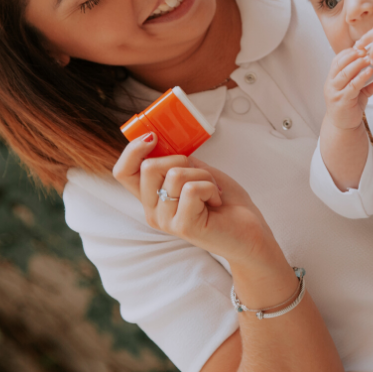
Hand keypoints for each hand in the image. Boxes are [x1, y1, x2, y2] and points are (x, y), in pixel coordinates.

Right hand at [112, 134, 274, 264]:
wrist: (249, 233)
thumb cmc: (226, 203)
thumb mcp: (197, 173)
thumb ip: (177, 163)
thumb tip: (161, 140)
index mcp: (153, 198)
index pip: (123, 172)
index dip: (132, 150)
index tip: (152, 138)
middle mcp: (153, 211)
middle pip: (149, 167)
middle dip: (181, 160)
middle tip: (201, 176)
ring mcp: (166, 220)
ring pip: (175, 175)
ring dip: (203, 176)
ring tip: (212, 193)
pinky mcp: (182, 226)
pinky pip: (192, 188)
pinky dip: (211, 188)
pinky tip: (216, 202)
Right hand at [323, 47, 372, 130]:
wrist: (343, 126)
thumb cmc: (349, 106)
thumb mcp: (359, 92)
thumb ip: (367, 84)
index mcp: (332, 78)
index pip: (337, 60)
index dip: (348, 52)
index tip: (360, 47)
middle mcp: (331, 84)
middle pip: (339, 64)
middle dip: (353, 56)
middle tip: (365, 50)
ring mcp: (335, 93)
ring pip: (344, 74)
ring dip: (357, 64)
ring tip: (368, 59)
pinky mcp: (342, 101)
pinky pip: (351, 86)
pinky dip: (361, 78)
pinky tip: (369, 73)